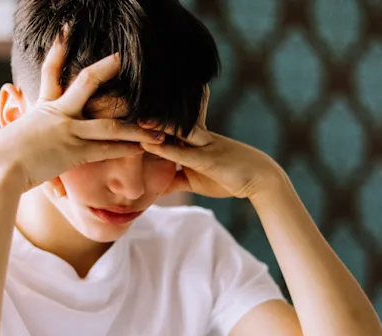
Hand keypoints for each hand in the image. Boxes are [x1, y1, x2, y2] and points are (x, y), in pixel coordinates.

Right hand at [0, 33, 164, 190]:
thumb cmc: (0, 156)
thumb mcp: (10, 132)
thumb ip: (21, 124)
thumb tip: (13, 113)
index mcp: (41, 107)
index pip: (50, 72)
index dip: (57, 50)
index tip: (66, 32)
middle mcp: (58, 113)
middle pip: (85, 83)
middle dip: (104, 69)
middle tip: (120, 58)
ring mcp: (68, 131)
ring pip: (109, 125)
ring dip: (135, 129)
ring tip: (157, 131)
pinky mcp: (74, 152)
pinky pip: (106, 149)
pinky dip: (125, 149)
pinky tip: (143, 149)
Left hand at [138, 88, 285, 199]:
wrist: (260, 179)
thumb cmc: (229, 177)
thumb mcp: (196, 180)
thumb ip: (175, 180)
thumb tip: (155, 187)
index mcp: (193, 139)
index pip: (168, 124)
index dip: (149, 118)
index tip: (126, 108)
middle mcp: (196, 137)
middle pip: (169, 121)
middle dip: (147, 113)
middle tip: (121, 102)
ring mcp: (202, 145)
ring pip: (173, 130)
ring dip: (152, 124)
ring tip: (128, 117)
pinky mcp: (207, 159)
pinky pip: (181, 152)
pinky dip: (164, 148)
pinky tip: (147, 143)